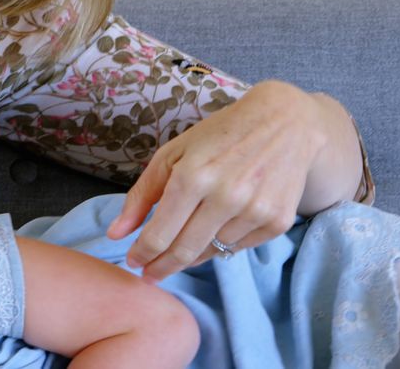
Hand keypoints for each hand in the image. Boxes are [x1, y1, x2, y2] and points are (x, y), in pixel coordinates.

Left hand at [106, 81, 326, 281]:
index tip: (133, 262)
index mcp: (192, 177)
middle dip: (161, 268)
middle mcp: (225, 196)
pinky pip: (238, 247)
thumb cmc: (218, 136)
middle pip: (184, 251)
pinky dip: (221, 244)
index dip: (142, 254)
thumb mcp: (171, 155)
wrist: (284, 124)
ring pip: (211, 252)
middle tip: (149, 275)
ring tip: (182, 244)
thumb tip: (115, 234)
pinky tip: (214, 229)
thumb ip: (141, 195)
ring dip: (191, 254)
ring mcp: (255, 211)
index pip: (159, 234)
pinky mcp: (278, 221)